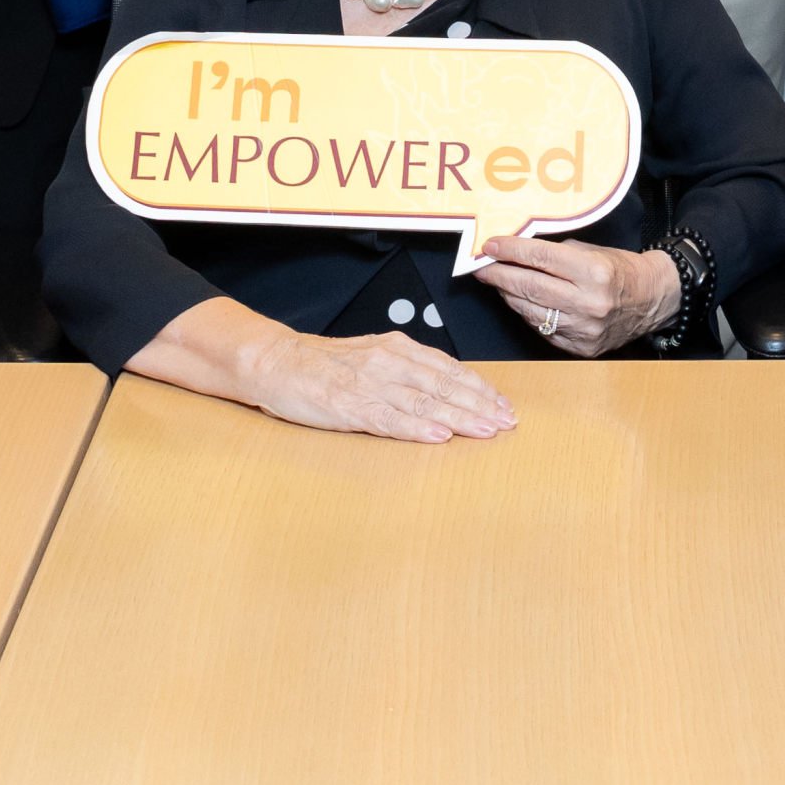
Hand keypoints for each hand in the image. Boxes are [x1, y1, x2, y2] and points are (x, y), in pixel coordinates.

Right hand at [231, 330, 516, 441]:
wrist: (276, 362)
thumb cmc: (325, 364)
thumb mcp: (372, 357)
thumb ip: (407, 371)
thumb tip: (445, 390)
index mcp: (397, 349)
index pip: (448, 369)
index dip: (479, 388)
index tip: (503, 405)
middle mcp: (388, 362)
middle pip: (444, 385)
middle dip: (480, 404)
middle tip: (507, 421)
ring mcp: (370, 384)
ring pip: (424, 401)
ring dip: (459, 417)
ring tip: (486, 430)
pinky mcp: (349, 406)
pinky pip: (389, 419)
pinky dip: (417, 427)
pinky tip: (439, 435)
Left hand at [473, 235, 681, 357]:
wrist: (652, 300)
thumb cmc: (621, 269)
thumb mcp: (592, 251)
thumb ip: (556, 254)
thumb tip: (516, 251)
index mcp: (593, 272)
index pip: (540, 258)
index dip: (510, 251)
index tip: (489, 245)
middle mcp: (588, 303)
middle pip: (529, 287)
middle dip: (499, 275)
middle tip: (480, 266)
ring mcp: (584, 330)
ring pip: (530, 311)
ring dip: (508, 295)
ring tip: (497, 281)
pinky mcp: (581, 348)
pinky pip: (543, 329)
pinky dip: (527, 313)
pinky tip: (520, 301)